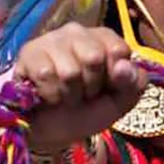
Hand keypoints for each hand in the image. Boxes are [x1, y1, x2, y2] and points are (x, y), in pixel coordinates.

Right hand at [13, 24, 147, 150]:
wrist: (54, 132)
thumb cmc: (89, 110)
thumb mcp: (120, 101)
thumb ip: (134, 83)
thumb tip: (123, 66)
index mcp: (104, 39)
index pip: (118, 50)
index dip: (115, 78)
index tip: (107, 87)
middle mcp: (77, 32)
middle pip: (94, 58)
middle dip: (91, 87)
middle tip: (84, 93)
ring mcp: (51, 40)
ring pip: (69, 71)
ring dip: (70, 94)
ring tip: (66, 95)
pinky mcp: (29, 53)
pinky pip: (46, 75)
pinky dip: (51, 94)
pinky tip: (48, 94)